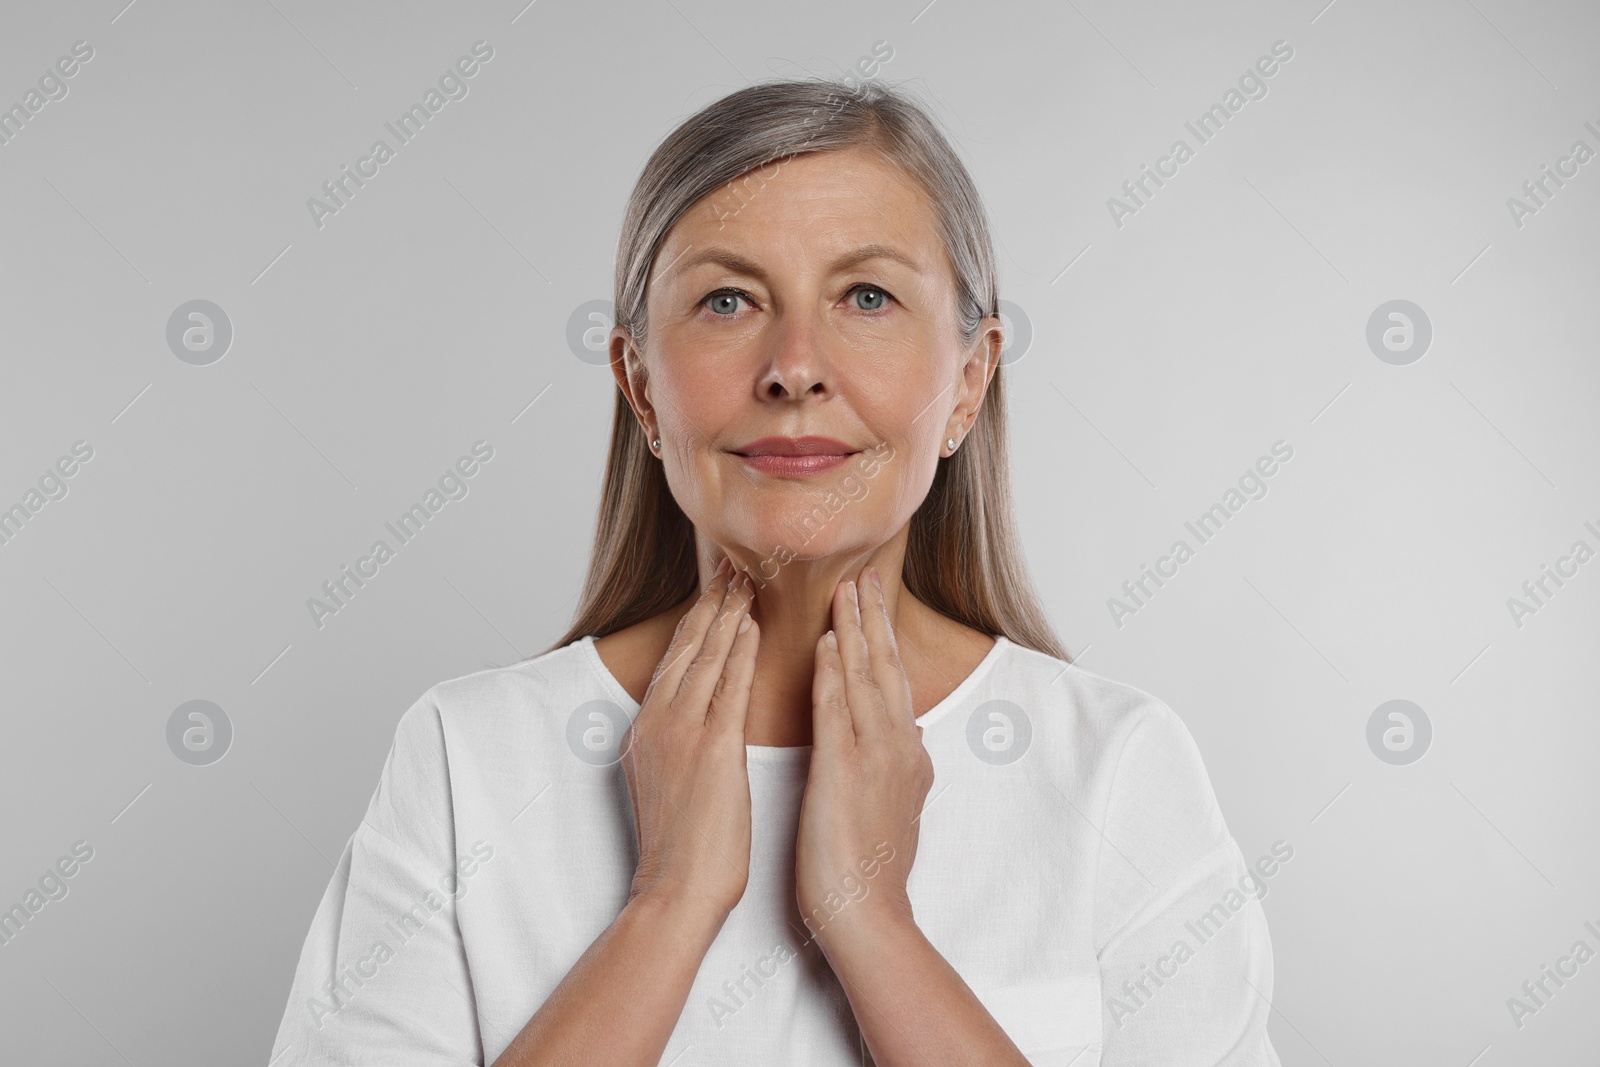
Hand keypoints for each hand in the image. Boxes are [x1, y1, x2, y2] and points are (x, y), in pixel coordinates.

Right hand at [621, 558, 759, 921]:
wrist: (676, 890)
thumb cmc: (683, 850)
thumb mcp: (667, 783)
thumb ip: (678, 744)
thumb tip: (696, 723)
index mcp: (646, 729)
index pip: (676, 660)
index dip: (698, 620)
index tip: (716, 588)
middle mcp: (657, 722)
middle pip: (687, 647)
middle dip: (711, 603)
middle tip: (731, 565)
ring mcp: (680, 732)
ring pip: (705, 657)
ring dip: (726, 613)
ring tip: (745, 579)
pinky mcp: (710, 747)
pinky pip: (727, 686)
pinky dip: (739, 650)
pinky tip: (753, 625)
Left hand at [795, 564, 932, 943]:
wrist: (867, 913)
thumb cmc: (870, 868)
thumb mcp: (897, 805)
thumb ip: (903, 765)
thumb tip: (911, 736)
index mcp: (905, 753)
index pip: (891, 682)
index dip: (880, 639)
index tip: (870, 601)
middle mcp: (897, 746)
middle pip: (884, 667)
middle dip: (873, 619)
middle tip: (864, 575)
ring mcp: (875, 757)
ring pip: (865, 678)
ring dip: (854, 630)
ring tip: (846, 589)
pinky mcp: (846, 772)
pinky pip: (838, 711)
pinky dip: (832, 672)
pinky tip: (823, 642)